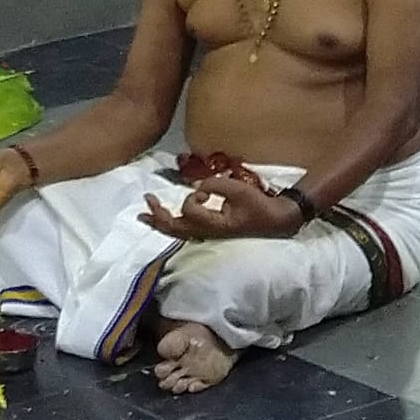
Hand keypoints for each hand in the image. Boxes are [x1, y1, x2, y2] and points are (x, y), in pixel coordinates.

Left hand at [139, 177, 302, 240]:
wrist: (276, 221)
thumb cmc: (258, 206)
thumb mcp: (238, 190)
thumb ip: (215, 185)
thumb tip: (198, 186)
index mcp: (213, 225)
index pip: (189, 209)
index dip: (194, 195)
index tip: (206, 191)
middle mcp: (206, 233)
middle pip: (173, 227)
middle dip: (157, 214)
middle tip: (146, 199)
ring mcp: (207, 235)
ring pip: (176, 232)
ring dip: (159, 222)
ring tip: (144, 216)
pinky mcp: (210, 233)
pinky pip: (184, 231)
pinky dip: (170, 225)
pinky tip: (162, 221)